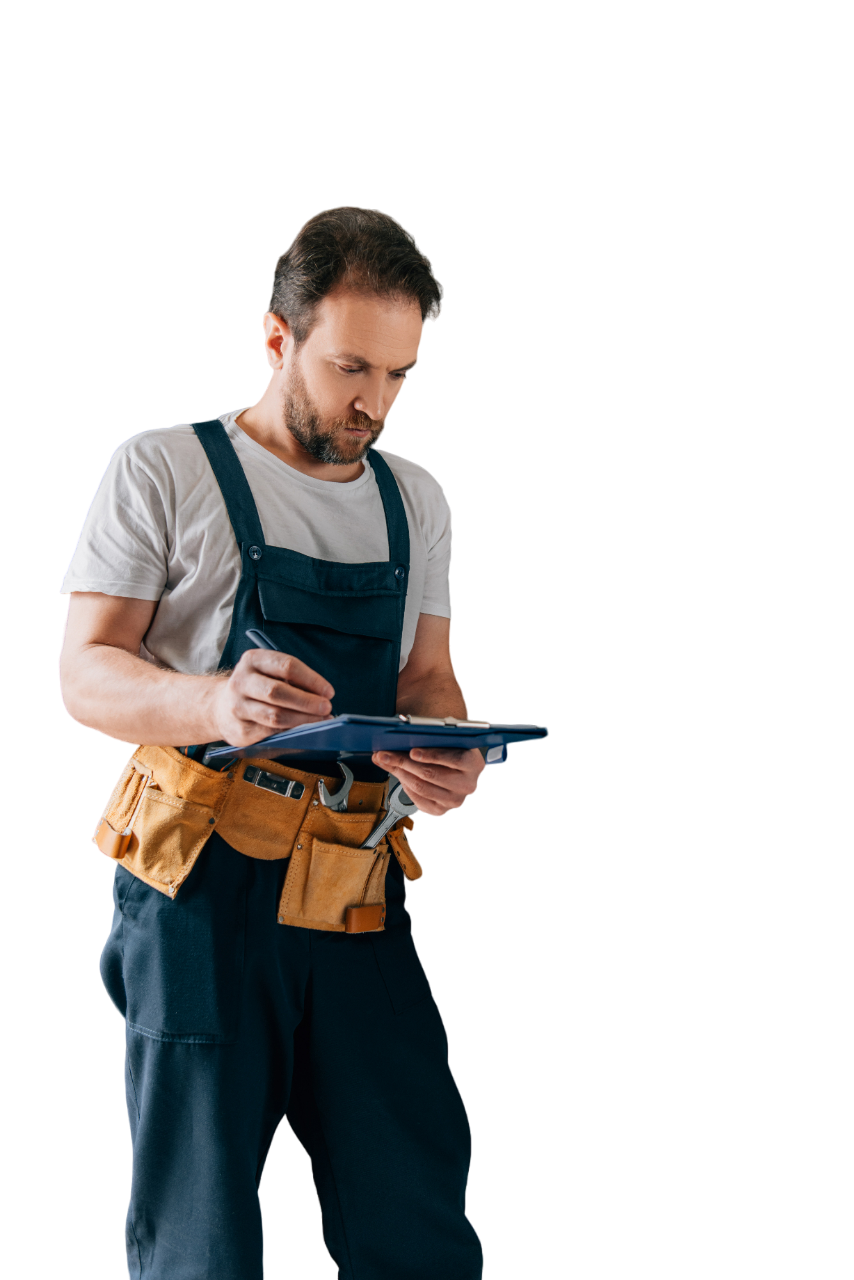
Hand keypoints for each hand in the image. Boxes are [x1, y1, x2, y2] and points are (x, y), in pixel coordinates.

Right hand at [213, 648, 334, 746]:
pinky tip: (303, 730)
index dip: (311, 680)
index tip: (328, 691)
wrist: (222, 708)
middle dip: (307, 701)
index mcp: (253, 660)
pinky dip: (290, 732)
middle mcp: (241, 681)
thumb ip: (293, 681)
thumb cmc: (256, 688)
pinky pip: (270, 733)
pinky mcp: (239, 730)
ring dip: (302, 719)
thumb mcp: (270, 674)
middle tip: (326, 707)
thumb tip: (322, 696)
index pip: (287, 666)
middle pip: (278, 691)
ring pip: (274, 715)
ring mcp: (237, 707)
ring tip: (320, 720)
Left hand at [371, 746, 485, 816]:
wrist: (473, 782)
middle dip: (403, 762)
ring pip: (421, 787)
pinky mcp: (442, 811)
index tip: (412, 751)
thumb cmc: (461, 758)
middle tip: (384, 754)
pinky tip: (398, 775)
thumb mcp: (458, 746)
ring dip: (399, 774)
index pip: (453, 759)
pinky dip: (405, 786)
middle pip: (430, 774)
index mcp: (472, 764)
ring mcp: (454, 801)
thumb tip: (408, 736)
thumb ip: (440, 741)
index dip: (432, 755)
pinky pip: (418, 799)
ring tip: (386, 762)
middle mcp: (466, 785)